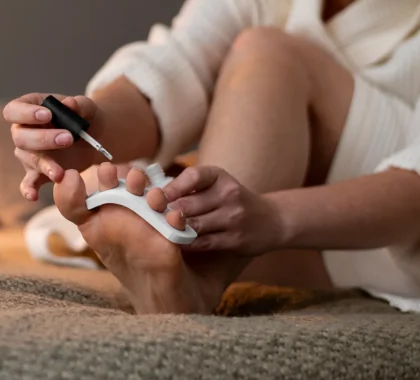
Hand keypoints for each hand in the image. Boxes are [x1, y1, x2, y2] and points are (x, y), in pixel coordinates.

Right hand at [3, 93, 100, 201]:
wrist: (93, 137)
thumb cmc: (83, 116)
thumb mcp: (86, 107)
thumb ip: (79, 104)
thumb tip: (69, 104)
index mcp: (28, 109)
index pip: (13, 110)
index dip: (26, 113)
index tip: (47, 115)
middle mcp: (22, 131)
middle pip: (20, 137)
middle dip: (43, 139)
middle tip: (68, 138)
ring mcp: (28, 154)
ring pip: (28, 159)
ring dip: (45, 165)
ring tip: (61, 172)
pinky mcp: (37, 172)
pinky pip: (28, 183)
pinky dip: (28, 190)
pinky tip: (34, 196)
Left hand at [162, 166, 284, 255]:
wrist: (271, 220)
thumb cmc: (231, 200)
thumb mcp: (215, 184)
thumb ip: (188, 186)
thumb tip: (150, 192)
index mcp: (219, 176)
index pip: (192, 176)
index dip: (170, 188)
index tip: (153, 197)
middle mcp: (229, 193)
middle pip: (187, 205)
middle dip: (166, 213)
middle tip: (148, 220)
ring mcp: (234, 217)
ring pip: (194, 226)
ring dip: (174, 231)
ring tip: (157, 234)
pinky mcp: (236, 239)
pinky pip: (204, 243)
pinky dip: (187, 244)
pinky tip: (177, 245)